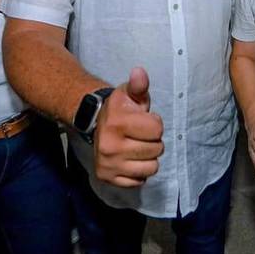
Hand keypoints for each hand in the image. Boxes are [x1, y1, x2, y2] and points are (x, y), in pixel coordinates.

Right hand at [93, 67, 163, 186]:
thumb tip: (139, 72)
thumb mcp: (130, 93)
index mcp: (116, 123)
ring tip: (137, 146)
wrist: (96, 123)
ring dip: (149, 158)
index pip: (157, 130)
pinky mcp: (107, 178)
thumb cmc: (121, 108)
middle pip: (156, 150)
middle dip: (153, 141)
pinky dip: (139, 172)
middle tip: (140, 134)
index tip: (143, 120)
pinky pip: (139, 181)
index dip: (154, 123)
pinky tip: (130, 159)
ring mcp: (108, 164)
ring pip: (151, 168)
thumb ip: (139, 84)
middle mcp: (109, 146)